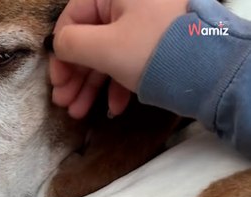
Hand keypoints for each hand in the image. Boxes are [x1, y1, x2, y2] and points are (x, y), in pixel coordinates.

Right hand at [50, 0, 187, 118]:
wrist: (214, 72)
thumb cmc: (153, 51)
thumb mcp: (105, 47)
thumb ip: (71, 44)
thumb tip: (57, 46)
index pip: (72, 19)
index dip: (60, 54)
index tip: (56, 82)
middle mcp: (128, 6)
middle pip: (89, 41)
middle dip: (75, 76)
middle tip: (64, 103)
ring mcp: (143, 27)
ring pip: (107, 56)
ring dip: (91, 86)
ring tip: (79, 112)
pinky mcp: (155, 48)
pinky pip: (128, 63)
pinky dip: (117, 86)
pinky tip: (113, 109)